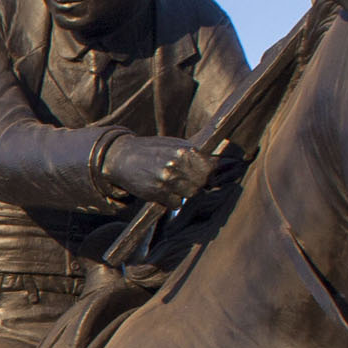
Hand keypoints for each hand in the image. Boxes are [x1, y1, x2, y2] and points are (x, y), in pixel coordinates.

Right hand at [101, 134, 221, 206]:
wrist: (123, 157)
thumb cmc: (152, 150)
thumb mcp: (174, 144)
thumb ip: (195, 151)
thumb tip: (224, 152)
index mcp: (185, 150)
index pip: (211, 166)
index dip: (208, 171)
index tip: (203, 172)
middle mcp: (177, 164)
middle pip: (201, 183)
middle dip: (195, 183)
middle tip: (183, 178)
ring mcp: (167, 179)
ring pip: (190, 194)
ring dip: (183, 192)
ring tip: (172, 183)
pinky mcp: (157, 193)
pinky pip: (175, 204)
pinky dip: (171, 200)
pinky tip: (162, 190)